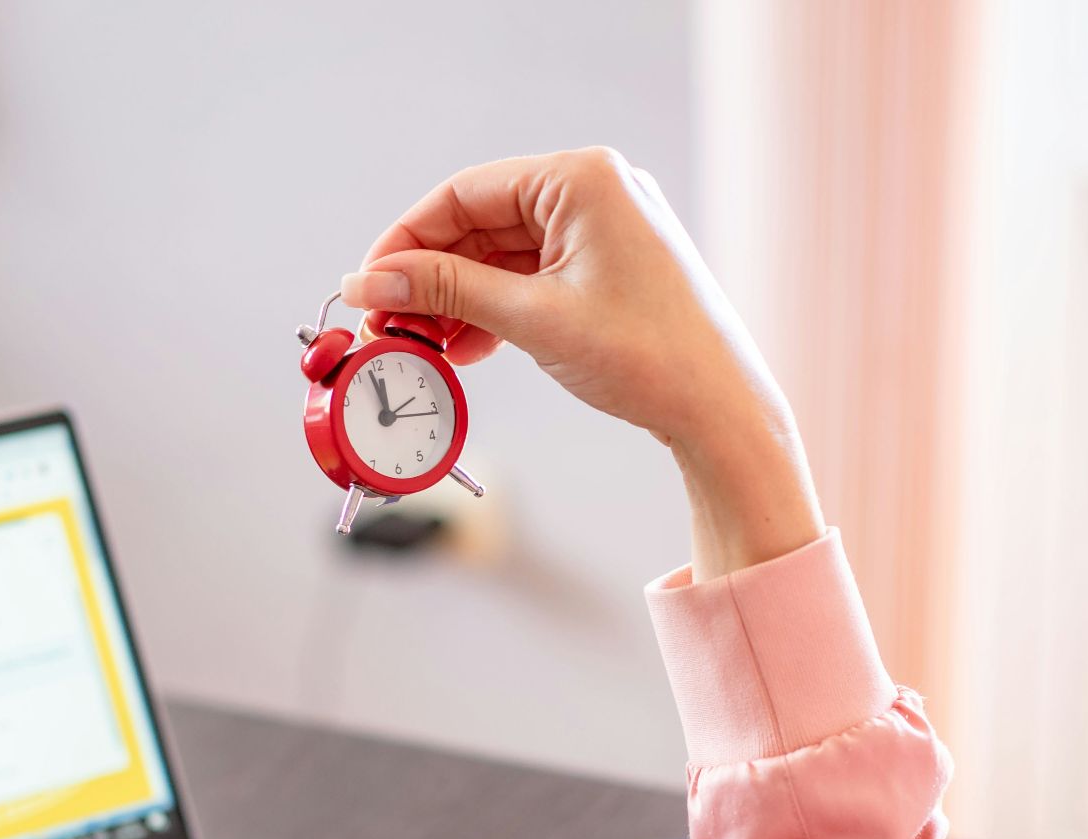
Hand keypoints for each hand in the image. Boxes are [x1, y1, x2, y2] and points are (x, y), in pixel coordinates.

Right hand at [341, 147, 824, 578]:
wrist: (720, 411)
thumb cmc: (646, 357)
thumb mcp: (532, 319)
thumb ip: (446, 291)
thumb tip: (371, 281)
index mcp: (583, 178)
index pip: (465, 192)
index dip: (407, 240)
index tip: (367, 283)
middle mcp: (597, 189)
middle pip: (482, 222)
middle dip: (432, 276)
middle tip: (389, 323)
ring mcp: (607, 228)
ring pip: (505, 254)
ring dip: (460, 298)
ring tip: (423, 345)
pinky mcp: (612, 267)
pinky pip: (535, 276)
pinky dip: (497, 309)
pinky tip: (465, 348)